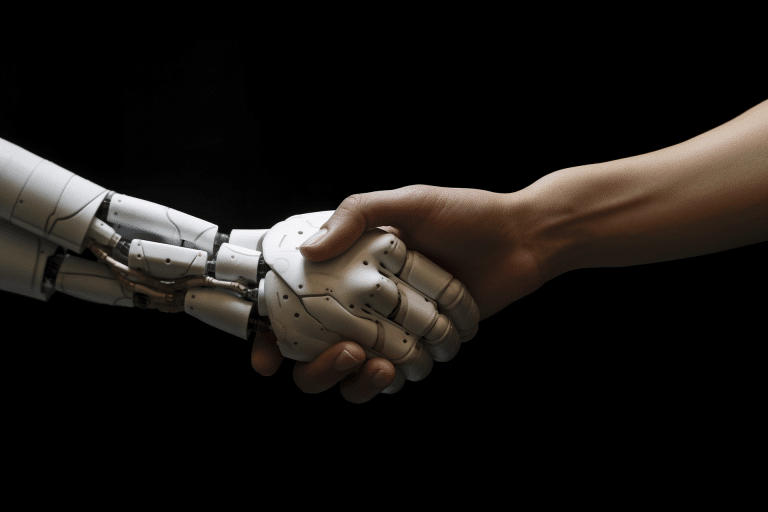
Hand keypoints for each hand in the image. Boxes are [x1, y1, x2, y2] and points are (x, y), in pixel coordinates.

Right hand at [252, 185, 546, 401]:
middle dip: (318, 369)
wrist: (520, 240)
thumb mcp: (408, 203)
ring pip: (350, 374)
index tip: (266, 360)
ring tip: (381, 366)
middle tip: (345, 354)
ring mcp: (388, 328)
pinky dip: (390, 382)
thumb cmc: (464, 215)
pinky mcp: (417, 347)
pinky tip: (404, 366)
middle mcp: (360, 301)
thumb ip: (357, 215)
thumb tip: (308, 252)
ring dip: (355, 382)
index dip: (270, 335)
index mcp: (347, 265)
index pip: (291, 303)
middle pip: (314, 352)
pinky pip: (391, 379)